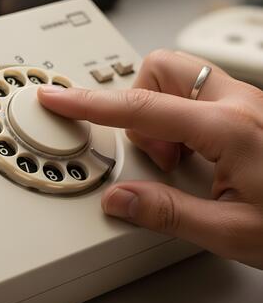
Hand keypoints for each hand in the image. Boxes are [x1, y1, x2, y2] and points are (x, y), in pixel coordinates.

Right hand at [37, 49, 262, 268]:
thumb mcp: (231, 233)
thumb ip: (167, 214)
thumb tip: (119, 199)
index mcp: (229, 130)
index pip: (140, 108)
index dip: (89, 103)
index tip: (58, 98)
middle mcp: (239, 105)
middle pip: (160, 69)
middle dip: (137, 103)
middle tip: (151, 152)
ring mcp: (247, 104)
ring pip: (178, 80)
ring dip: (160, 115)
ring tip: (177, 162)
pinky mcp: (251, 112)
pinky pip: (197, 98)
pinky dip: (181, 122)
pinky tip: (197, 160)